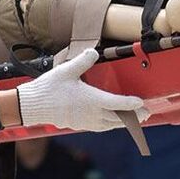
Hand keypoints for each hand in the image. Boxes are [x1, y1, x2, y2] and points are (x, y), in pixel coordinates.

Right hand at [15, 49, 148, 133]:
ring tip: (135, 120)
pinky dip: (111, 125)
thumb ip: (82, 61)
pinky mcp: (79, 125)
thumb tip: (94, 51)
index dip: (132, 104)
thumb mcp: (66, 70)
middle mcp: (91, 114)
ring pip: (111, 125)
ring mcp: (85, 121)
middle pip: (119, 118)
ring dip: (124, 123)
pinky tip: (113, 123)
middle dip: (134, 117)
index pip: (118, 103)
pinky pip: (101, 127)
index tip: (143, 103)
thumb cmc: (49, 88)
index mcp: (91, 100)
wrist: (32, 106)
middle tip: (147, 114)